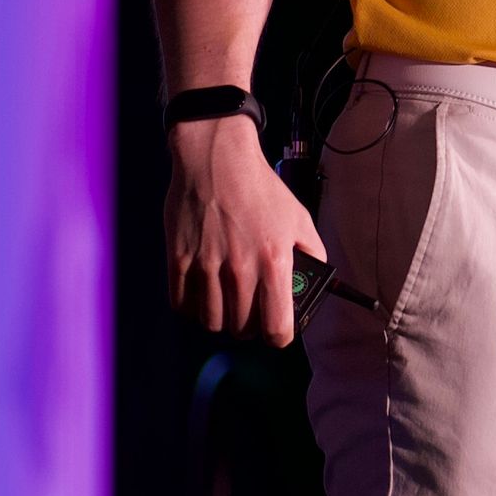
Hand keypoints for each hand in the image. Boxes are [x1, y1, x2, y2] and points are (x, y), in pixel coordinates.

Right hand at [165, 117, 324, 348]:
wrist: (216, 158)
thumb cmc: (261, 189)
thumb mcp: (300, 219)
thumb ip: (313, 254)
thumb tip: (317, 285)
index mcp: (274, 262)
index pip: (277, 329)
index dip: (279, 337)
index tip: (276, 330)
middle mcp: (239, 269)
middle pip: (241, 330)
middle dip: (249, 327)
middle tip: (250, 313)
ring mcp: (206, 265)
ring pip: (211, 322)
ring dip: (221, 319)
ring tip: (226, 304)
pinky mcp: (178, 259)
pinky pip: (182, 305)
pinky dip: (192, 308)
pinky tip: (203, 295)